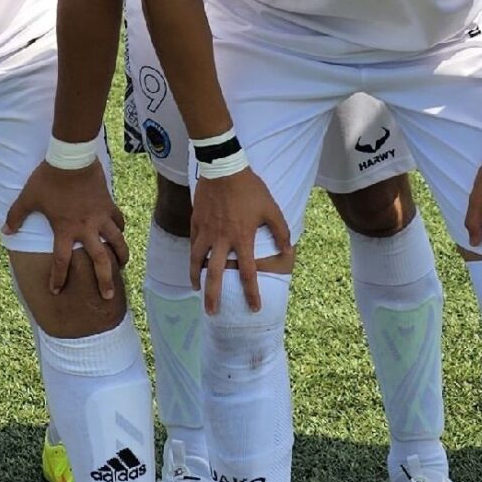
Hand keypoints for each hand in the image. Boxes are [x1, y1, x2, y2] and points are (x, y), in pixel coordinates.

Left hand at [6, 161, 127, 299]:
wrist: (71, 158)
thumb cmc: (48, 179)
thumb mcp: (28, 198)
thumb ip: (16, 216)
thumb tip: (5, 232)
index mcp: (65, 230)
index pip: (62, 261)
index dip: (58, 278)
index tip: (57, 291)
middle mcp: (86, 228)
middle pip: (100, 261)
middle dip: (105, 281)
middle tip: (108, 296)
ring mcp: (100, 217)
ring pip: (117, 242)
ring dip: (121, 255)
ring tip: (123, 266)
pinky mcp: (109, 204)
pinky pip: (119, 221)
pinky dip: (120, 229)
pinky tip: (121, 234)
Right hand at [188, 167, 290, 313]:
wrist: (223, 168)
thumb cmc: (250, 188)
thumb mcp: (271, 208)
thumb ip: (281, 231)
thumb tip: (288, 250)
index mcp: (242, 238)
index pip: (248, 273)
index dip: (251, 293)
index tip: (254, 308)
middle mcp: (222, 240)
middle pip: (215, 275)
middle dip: (213, 297)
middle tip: (212, 313)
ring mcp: (206, 231)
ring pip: (196, 261)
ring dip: (196, 278)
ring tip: (197, 290)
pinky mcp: (195, 222)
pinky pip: (193, 243)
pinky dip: (193, 256)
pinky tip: (194, 262)